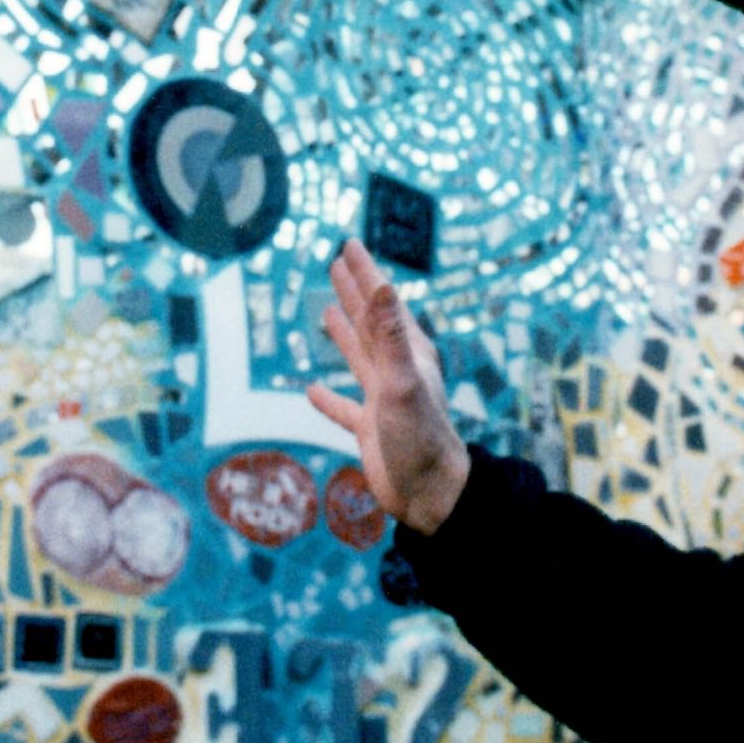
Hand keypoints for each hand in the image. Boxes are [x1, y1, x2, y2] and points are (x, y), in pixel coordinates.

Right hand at [306, 239, 470, 535]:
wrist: (431, 496)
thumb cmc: (420, 440)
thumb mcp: (402, 383)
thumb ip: (391, 335)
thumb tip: (384, 285)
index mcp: (407, 355)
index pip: (381, 304)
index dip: (365, 273)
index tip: (349, 245)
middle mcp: (397, 372)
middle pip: (371, 322)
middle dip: (354, 293)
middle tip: (337, 264)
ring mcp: (384, 400)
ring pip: (359, 358)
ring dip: (344, 334)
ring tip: (326, 312)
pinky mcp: (372, 429)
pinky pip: (345, 408)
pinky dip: (328, 398)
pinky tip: (312, 391)